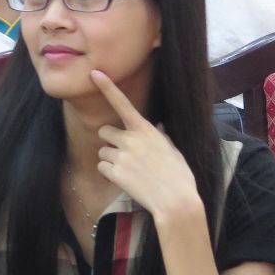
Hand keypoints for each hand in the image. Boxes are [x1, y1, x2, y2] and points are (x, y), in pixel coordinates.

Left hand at [92, 70, 204, 228]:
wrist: (175, 200)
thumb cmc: (179, 175)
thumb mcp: (173, 150)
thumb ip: (160, 137)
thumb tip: (158, 128)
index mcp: (145, 130)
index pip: (123, 103)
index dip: (107, 87)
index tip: (94, 73)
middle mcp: (130, 139)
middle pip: (104, 131)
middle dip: (109, 141)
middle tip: (121, 152)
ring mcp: (121, 156)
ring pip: (102, 152)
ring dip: (110, 160)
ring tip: (128, 170)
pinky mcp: (115, 173)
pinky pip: (102, 168)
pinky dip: (109, 173)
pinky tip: (124, 180)